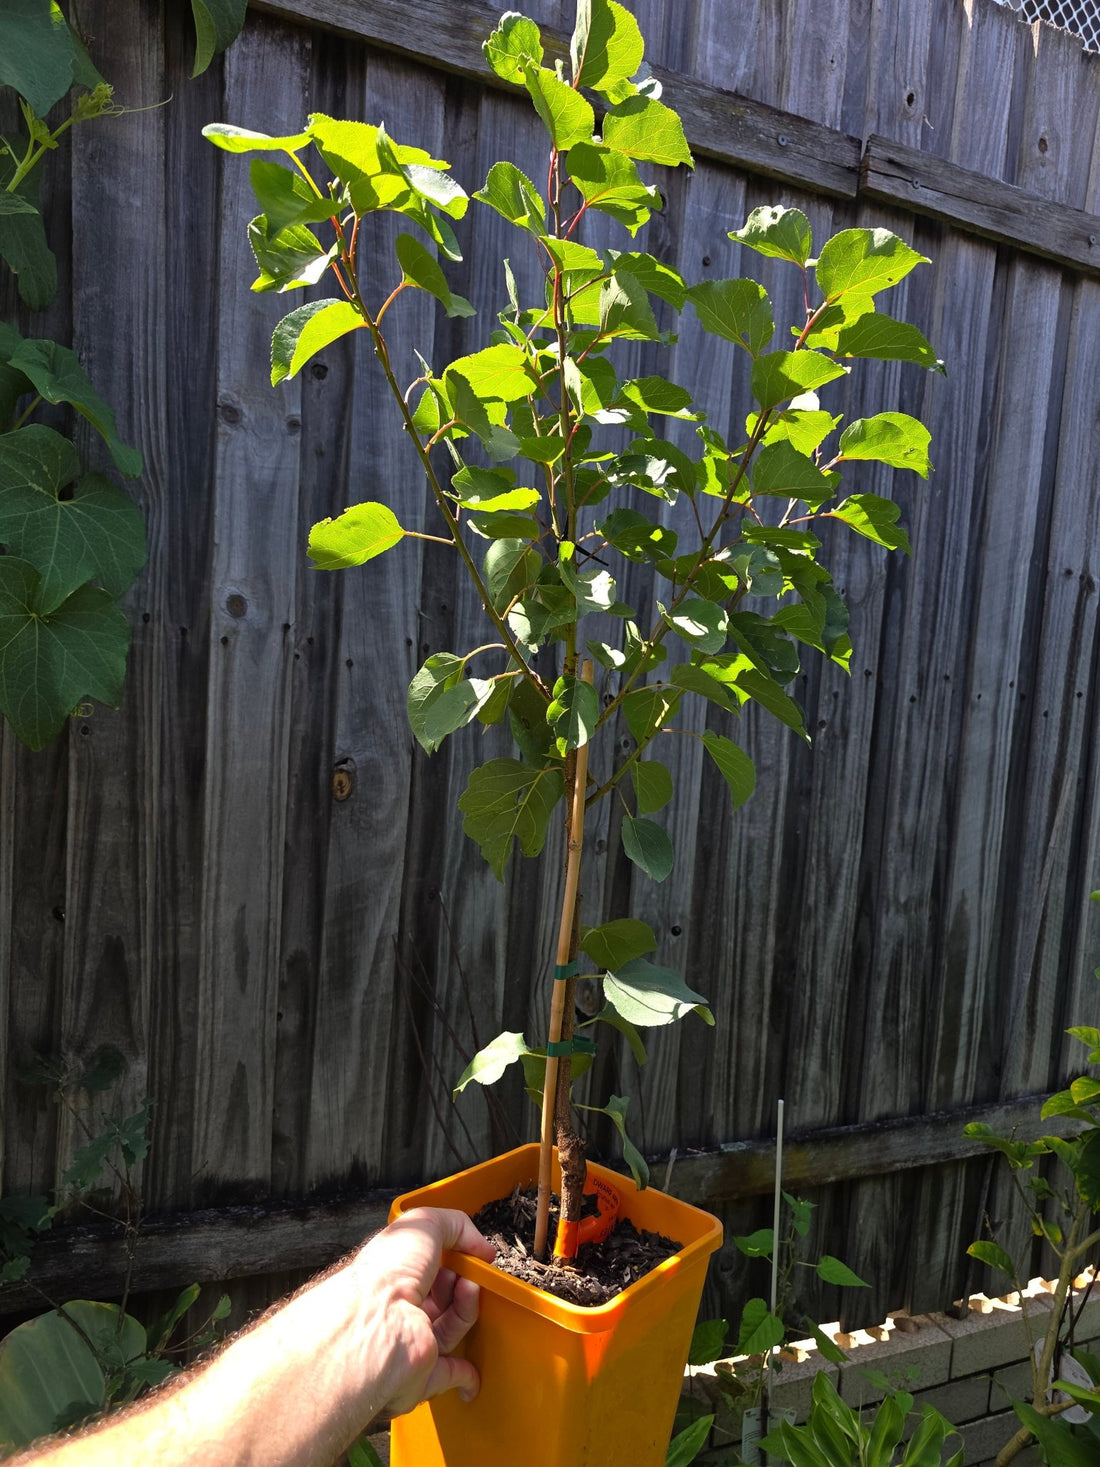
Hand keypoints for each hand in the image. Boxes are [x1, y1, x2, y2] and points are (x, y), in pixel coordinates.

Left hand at [355, 1207, 496, 1417]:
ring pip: (447, 1327)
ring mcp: (408, 1340)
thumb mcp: (423, 1224)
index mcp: (391, 1270)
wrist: (377, 1326)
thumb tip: (480, 1245)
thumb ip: (455, 1224)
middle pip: (439, 1295)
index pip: (426, 1261)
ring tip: (471, 1289)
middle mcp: (396, 1306)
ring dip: (466, 1309)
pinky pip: (446, 1373)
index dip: (451, 1254)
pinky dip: (463, 1372)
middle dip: (461, 1281)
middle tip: (472, 1272)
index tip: (473, 1252)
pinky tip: (474, 1366)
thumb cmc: (387, 1273)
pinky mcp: (420, 1374)